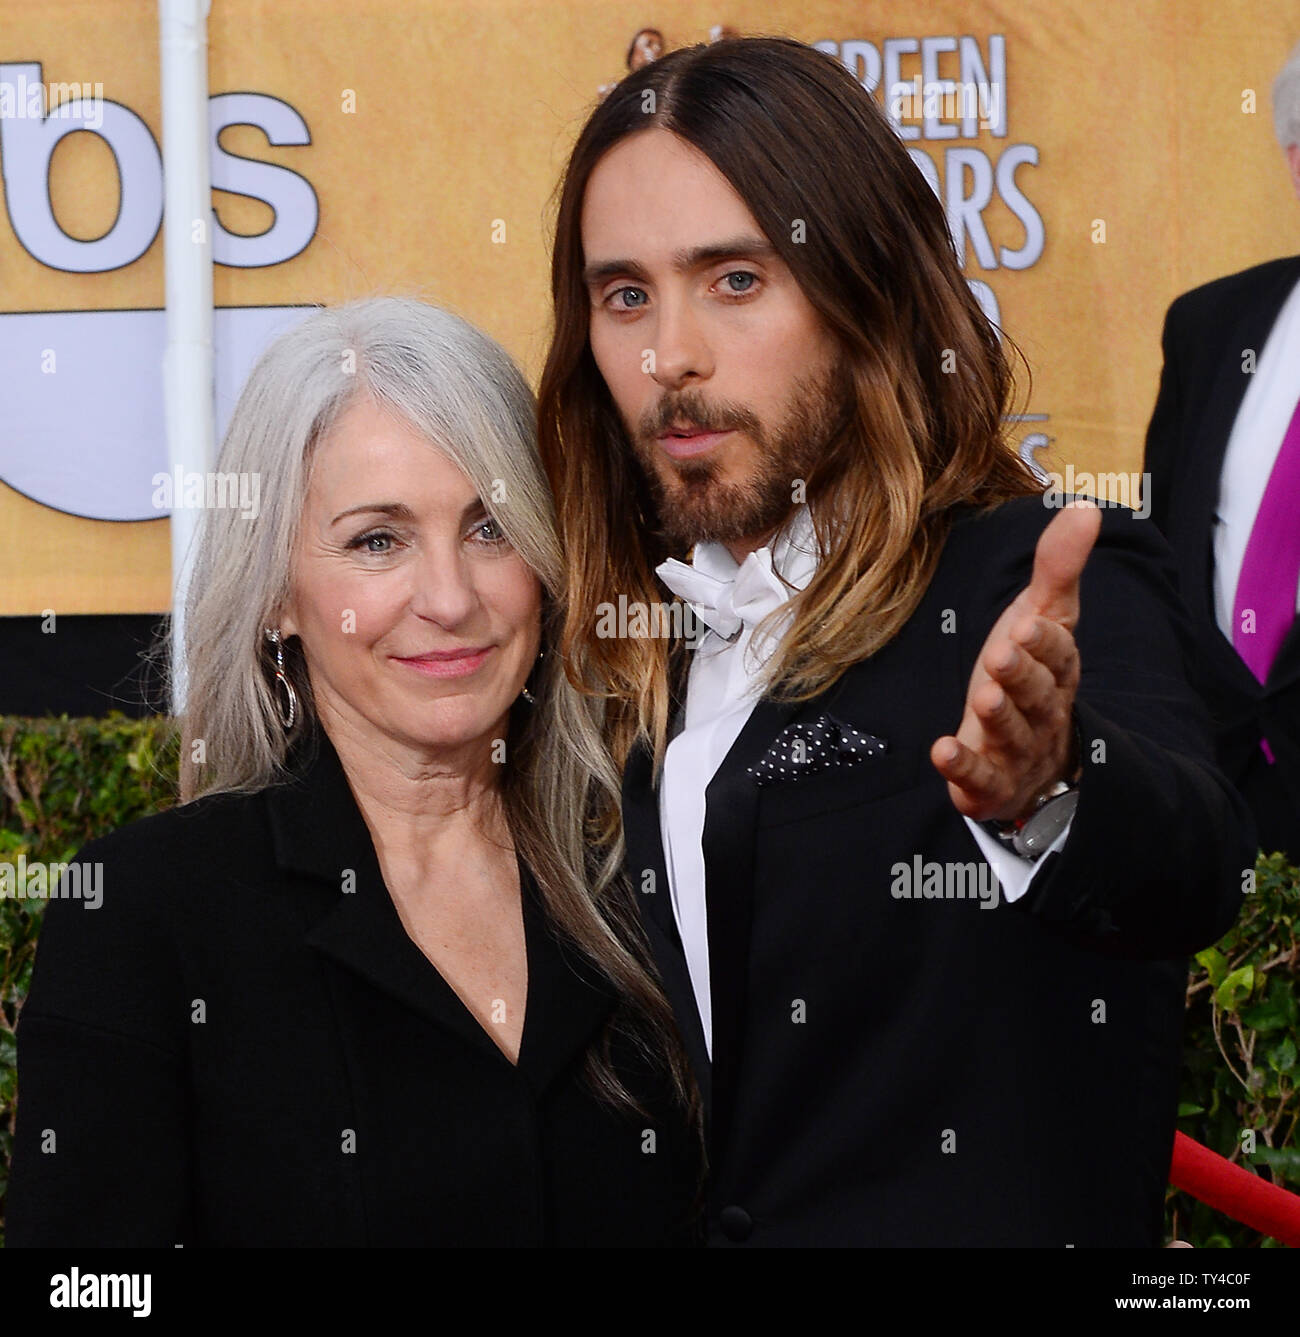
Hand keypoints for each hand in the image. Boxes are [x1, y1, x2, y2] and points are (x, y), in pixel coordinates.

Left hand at [930, 500, 1100, 823]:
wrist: (1029, 758)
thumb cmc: (1030, 677)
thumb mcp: (1040, 618)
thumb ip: (1057, 568)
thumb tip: (1084, 507)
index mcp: (1058, 672)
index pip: (1058, 655)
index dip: (1045, 642)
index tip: (1028, 624)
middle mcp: (1043, 712)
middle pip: (1037, 694)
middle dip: (1022, 676)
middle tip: (1002, 654)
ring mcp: (1018, 752)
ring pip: (1013, 735)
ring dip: (999, 717)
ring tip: (983, 698)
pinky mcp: (991, 784)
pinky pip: (980, 779)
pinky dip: (963, 767)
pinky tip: (941, 751)